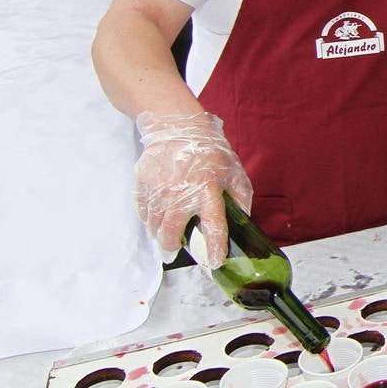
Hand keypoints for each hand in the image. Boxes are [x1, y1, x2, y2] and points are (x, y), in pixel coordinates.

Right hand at [134, 112, 252, 265]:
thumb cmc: (209, 148)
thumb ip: (241, 194)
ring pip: (154, 223)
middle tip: (174, 250)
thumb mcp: (233, 169)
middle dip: (172, 245)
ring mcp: (159, 188)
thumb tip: (244, 218)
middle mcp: (182, 192)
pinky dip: (148, 218)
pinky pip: (142, 210)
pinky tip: (155, 217)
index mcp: (209, 189)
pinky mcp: (143, 183)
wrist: (177, 126)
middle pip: (172, 230)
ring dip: (159, 233)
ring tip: (164, 235)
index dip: (215, 247)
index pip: (214, 225)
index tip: (214, 262)